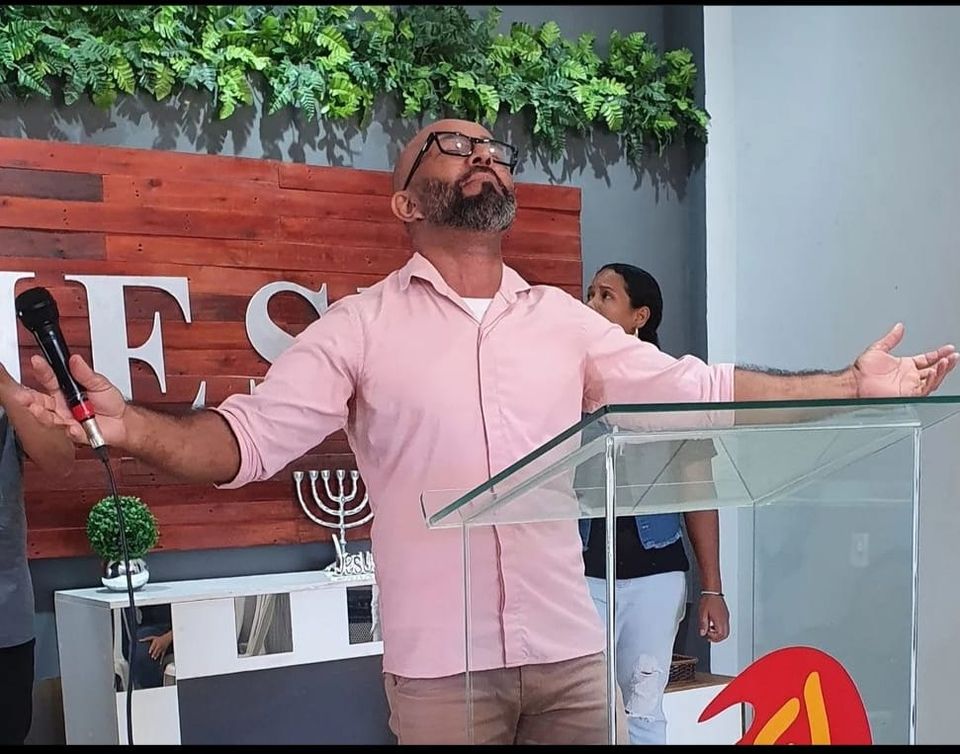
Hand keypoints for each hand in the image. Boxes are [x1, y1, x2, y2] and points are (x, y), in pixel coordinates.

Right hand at [15, 353, 129, 446]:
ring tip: (36, 410)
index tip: (36, 361)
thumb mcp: (99, 384)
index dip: (42, 370)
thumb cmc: (110, 402)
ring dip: (41, 414)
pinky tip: (72, 427)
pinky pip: (70, 432)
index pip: (50, 379)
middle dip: (30, 398)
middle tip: (24, 395)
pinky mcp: (75, 432)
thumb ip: (85, 374)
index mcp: (65, 390)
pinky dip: (71, 429)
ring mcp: (66, 419)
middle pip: (40, 401)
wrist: (123, 421)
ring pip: (49, 417)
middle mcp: (61, 405)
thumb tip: (75, 360)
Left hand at [139, 630, 172, 660]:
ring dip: (157, 655)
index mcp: (155, 642)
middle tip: (152, 656)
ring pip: (159, 653)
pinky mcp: (164, 651)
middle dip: (154, 653)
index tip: (149, 652)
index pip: (153, 646)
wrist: (167, 638)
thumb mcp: (152, 637)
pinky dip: (161, 660)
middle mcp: (159, 645)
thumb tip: (139, 640)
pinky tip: (160, 663)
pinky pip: (163, 656)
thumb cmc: (158, 638)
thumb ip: (146, 639)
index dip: (151, 649)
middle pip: (156, 650)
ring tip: (154, 658)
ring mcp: (162, 649)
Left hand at [699, 594, 729, 642]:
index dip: (713, 637)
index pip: (720, 635)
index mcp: (720, 620)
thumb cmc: (708, 600)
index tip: (706, 634)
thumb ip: (703, 624)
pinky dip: (720, 628)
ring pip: (726, 630)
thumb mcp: (702, 613)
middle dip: (717, 638)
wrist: (712, 592)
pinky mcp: (726, 614)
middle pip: (725, 635)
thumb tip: (703, 633)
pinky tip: (713, 624)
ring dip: (719, 633)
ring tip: (710, 630)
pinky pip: (725, 625)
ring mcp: (726, 617)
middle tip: (709, 636)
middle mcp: (725, 619)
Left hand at [853, 324, 957, 397]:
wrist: (854, 382)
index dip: (939, 354)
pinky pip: (924, 388)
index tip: (948, 348)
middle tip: (954, 356)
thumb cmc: (861, 371)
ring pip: (932, 379)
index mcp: (904, 366)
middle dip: (946, 363)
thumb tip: (899, 327)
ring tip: (949, 361)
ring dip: (942, 370)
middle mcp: (909, 377)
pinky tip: (937, 370)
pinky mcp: (907, 394)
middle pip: (934, 370)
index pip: (927, 360)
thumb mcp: (879, 349)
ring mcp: (908, 386)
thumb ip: (891, 338)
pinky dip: (932, 379)